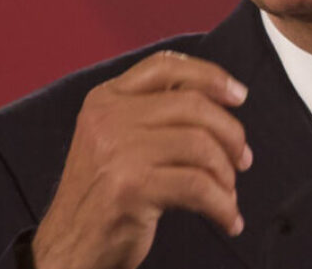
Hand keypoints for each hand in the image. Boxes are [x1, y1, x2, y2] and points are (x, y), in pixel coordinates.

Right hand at [31, 50, 251, 268]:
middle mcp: (108, 117)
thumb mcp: (119, 139)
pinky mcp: (130, 186)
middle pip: (193, 105)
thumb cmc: (105, 193)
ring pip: (200, 145)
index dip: (209, 75)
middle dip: (230, 133)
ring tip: (229, 193)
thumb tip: (222, 100)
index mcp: (106, 98)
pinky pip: (197, 186)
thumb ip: (156, 114)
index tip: (239, 95)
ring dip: (226, 173)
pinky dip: (222, 205)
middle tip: (243, 160)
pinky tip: (228, 218)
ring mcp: (117, 150)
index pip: (164, 66)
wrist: (68, 245)